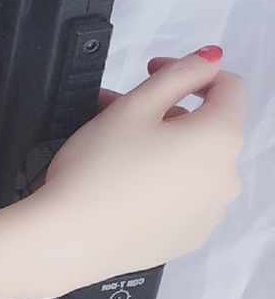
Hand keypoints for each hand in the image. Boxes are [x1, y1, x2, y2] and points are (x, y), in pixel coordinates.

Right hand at [31, 49, 243, 292]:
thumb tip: (211, 59)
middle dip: (166, 111)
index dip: (190, 70)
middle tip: (116, 111)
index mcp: (221, 139)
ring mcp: (211, 212)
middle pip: (206, 127)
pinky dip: (161, 181)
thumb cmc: (98, 168)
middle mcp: (227, 178)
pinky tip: (123, 183)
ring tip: (112, 147)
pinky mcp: (189, 236)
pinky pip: (184, 196)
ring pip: (193, 162)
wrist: (69, 239)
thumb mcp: (134, 106)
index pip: (229, 87)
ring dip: (161, 146)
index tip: (151, 72)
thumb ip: (179, 74)